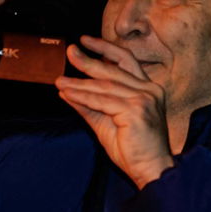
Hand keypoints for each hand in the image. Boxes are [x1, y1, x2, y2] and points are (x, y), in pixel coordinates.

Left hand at [56, 36, 174, 187]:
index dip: (105, 48)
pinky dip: (82, 97)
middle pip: (113, 70)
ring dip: (79, 83)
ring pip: (104, 86)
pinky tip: (69, 94)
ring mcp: (144, 99)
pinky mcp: (137, 110)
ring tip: (60, 81)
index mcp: (148, 88)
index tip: (85, 40)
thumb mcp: (106, 121)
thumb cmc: (132, 149)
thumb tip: (66, 90)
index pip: (125, 60)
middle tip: (69, 52)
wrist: (150, 171)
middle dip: (88, 60)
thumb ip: (90, 104)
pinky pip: (102, 101)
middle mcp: (149, 90)